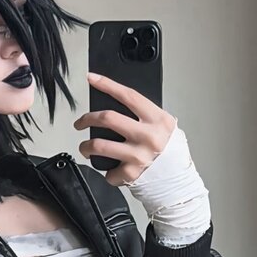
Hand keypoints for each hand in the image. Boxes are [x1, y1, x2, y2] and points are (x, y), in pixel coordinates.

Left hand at [73, 72, 176, 187]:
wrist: (175, 178)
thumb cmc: (166, 150)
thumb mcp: (161, 126)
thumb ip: (143, 115)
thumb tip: (114, 102)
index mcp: (158, 120)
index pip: (129, 96)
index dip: (107, 85)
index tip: (92, 79)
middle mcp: (148, 136)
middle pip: (108, 119)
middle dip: (87, 118)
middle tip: (81, 122)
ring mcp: (139, 156)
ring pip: (99, 145)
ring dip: (86, 146)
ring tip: (85, 147)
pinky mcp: (131, 173)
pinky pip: (108, 171)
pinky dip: (106, 171)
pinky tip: (110, 169)